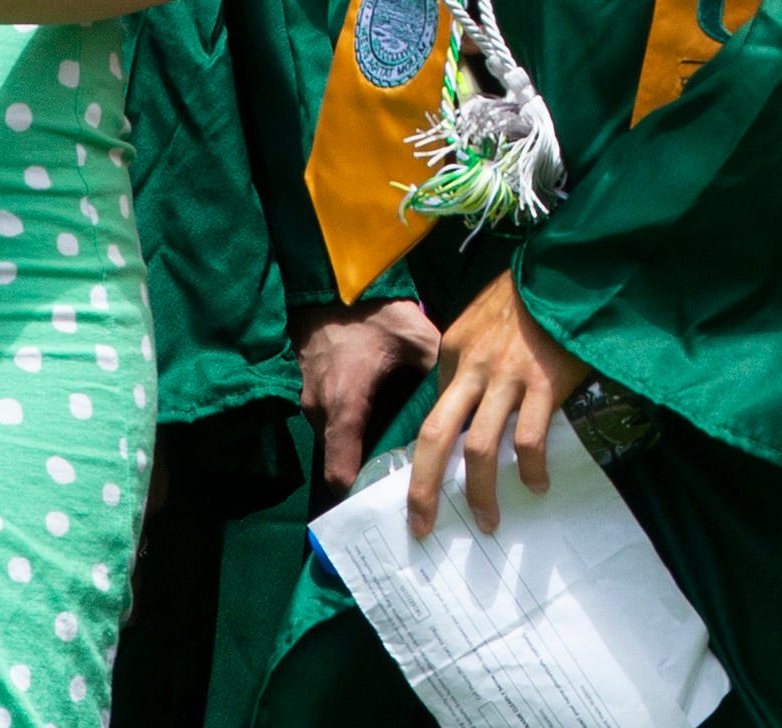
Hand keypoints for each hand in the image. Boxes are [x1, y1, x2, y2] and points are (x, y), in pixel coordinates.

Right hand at [302, 296, 439, 492]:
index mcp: (344, 405)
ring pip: (336, 440)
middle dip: (370, 471)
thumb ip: (439, 369)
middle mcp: (319, 411)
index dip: (363, 492)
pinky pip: (331, 419)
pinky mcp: (309, 386)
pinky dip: (352, 424)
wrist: (332, 279)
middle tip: (408, 478)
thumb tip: (471, 397)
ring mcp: (309, 399)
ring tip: (399, 449)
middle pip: (341, 460)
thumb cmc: (372, 310)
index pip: (342, 473)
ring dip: (360, 446)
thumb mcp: (414, 336)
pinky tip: (379, 415)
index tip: (393, 501)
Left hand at [407, 276, 589, 534]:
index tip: (434, 485)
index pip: (435, 413)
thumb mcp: (484, 319)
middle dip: (424, 488)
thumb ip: (471, 358)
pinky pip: (529, 438)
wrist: (568, 270)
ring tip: (487, 522)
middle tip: (421, 526)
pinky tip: (536, 485)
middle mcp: (473, 366)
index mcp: (455, 350)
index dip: (430, 455)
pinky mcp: (544, 383)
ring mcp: (508, 376)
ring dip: (480, 492)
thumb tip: (469, 406)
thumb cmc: (530, 296)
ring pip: (480, 448)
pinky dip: (530, 468)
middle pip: (437, 437)